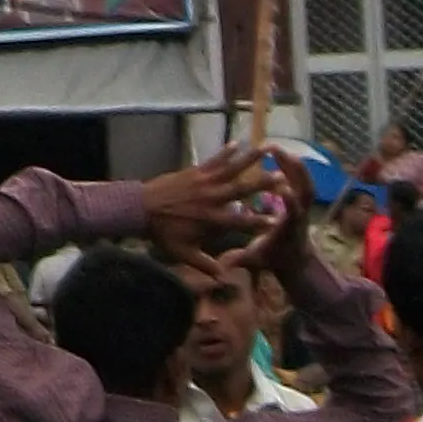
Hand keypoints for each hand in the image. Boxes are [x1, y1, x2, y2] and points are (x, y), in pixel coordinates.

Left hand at [139, 146, 268, 265]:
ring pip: (230, 169)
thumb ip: (205, 265)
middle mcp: (211, 198)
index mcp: (212, 219)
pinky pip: (212, 160)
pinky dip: (224, 151)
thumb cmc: (163, 233)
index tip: (280, 219)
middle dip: (262, 184)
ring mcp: (203, 182)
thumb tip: (224, 278)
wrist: (140, 209)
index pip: (241, 221)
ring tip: (266, 149)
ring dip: (248, 159)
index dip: (260, 221)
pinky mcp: (194, 172)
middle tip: (282, 177)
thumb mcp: (183, 253)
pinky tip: (236, 142)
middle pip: (241, 190)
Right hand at [235, 146, 314, 275]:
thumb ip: (241, 260)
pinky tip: (279, 151)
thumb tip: (223, 268)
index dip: (291, 201)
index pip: (295, 214)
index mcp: (290, 229)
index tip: (283, 188)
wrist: (296, 261)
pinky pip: (300, 179)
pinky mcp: (300, 199)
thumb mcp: (256, 260)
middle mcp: (300, 215)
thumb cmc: (274, 258)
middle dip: (296, 172)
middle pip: (306, 191)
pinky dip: (291, 164)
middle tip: (281, 155)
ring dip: (292, 164)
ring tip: (276, 147)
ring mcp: (303, 206)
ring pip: (305, 181)